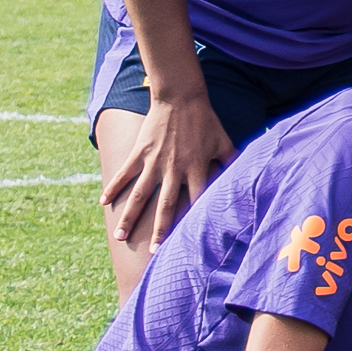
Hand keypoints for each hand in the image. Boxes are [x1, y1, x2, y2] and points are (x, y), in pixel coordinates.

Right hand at [105, 92, 232, 248]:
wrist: (181, 97)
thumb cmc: (206, 121)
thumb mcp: (224, 142)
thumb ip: (233, 162)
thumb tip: (248, 179)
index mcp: (198, 168)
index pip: (198, 200)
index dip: (195, 221)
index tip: (192, 240)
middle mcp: (175, 169)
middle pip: (166, 206)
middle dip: (160, 230)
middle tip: (153, 252)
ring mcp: (154, 162)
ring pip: (140, 195)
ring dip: (130, 217)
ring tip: (120, 236)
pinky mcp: (140, 152)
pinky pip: (124, 173)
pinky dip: (113, 187)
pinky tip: (103, 202)